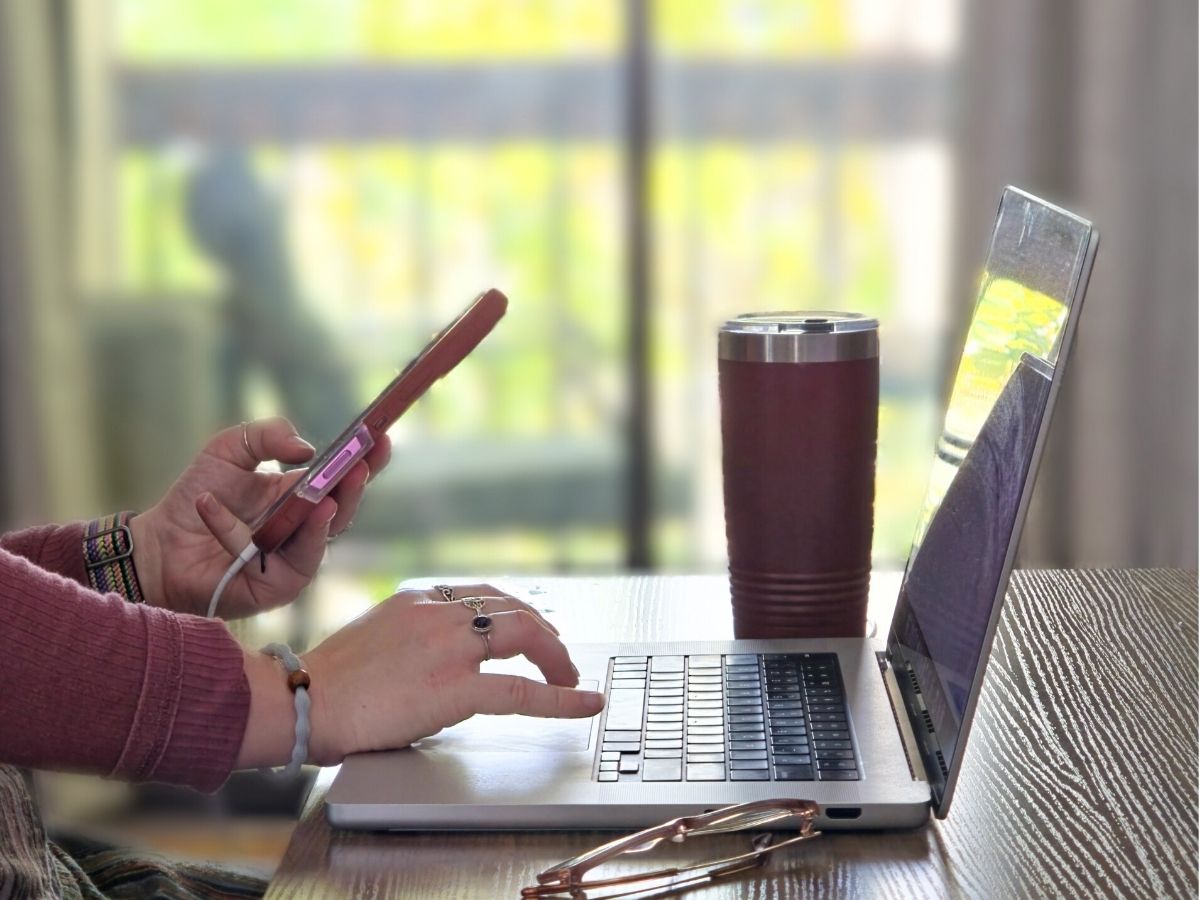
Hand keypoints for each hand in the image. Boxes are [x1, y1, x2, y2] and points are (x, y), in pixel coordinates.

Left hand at [130, 417, 391, 618]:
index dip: (366, 461)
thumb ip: (266, 435)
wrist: (158, 546)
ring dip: (324, 518)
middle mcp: (304, 529)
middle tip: (359, 468)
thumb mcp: (229, 449)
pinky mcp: (277, 588)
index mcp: (301, 496)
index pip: (343, 478)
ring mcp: (293, 561)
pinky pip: (278, 564)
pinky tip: (210, 508)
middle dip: (354, 489)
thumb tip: (307, 450)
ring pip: (321, 540)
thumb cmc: (196, 498)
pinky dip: (242, 535)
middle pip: (343, 510)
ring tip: (325, 497)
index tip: (381, 438)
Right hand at [236, 584, 605, 767]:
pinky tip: (583, 701)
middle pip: (513, 609)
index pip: (484, 594)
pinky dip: (561, 697)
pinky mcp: (455, 688)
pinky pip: (522, 691)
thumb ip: (411, 635)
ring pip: (525, 636)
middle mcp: (439, 613)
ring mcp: (450, 647)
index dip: (517, 611)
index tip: (531, 625)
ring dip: (556, 657)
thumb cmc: (326, 682)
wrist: (301, 703)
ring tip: (570, 677)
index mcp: (418, 598)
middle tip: (559, 656)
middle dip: (544, 632)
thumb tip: (433, 655)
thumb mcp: (373, 636)